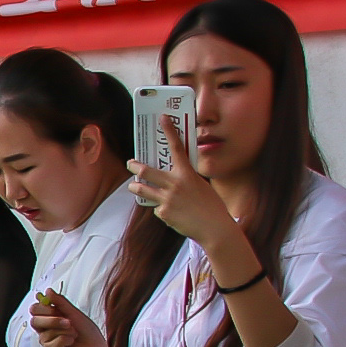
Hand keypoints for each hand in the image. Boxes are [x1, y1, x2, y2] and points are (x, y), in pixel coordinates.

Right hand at [29, 290, 111, 346]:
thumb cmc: (86, 330)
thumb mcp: (74, 312)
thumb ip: (60, 302)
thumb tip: (48, 290)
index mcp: (48, 316)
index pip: (34, 309)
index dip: (43, 308)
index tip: (55, 308)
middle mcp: (45, 328)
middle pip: (34, 321)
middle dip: (53, 321)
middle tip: (68, 322)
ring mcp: (46, 339)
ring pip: (46, 333)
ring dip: (65, 332)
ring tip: (74, 334)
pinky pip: (52, 343)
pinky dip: (65, 341)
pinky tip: (71, 342)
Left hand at [128, 129, 232, 248]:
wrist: (214, 228)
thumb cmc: (211, 206)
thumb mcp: (200, 185)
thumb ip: (185, 179)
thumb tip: (174, 176)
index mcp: (187, 174)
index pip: (177, 147)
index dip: (169, 131)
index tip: (162, 118)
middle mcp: (175, 184)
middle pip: (146, 171)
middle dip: (135, 166)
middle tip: (130, 163)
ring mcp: (167, 199)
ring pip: (141, 189)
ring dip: (135, 187)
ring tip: (133, 186)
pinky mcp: (163, 212)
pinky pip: (156, 207)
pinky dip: (161, 209)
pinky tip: (172, 214)